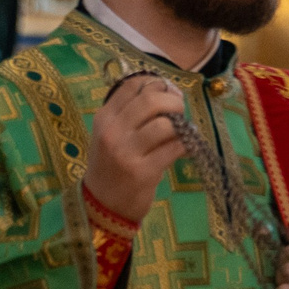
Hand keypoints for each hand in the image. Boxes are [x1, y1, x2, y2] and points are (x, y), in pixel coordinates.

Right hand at [83, 73, 188, 226]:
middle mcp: (112, 132)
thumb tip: (167, 91)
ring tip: (182, 132)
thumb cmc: (111, 165)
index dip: (157, 83)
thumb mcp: (110, 134)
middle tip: (180, 110)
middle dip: (174, 101)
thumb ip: (131, 113)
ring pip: (165, 124)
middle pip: (151, 100)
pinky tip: (187, 147)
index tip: (168, 91)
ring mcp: (126, 153)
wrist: (101, 204)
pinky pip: (175, 148)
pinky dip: (187, 144)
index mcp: (104, 118)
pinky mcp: (143, 172)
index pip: (133, 86)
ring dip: (181, 125)